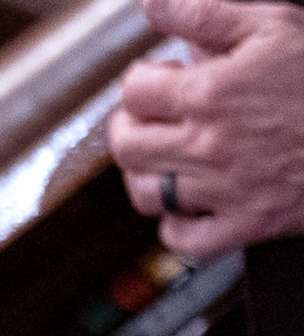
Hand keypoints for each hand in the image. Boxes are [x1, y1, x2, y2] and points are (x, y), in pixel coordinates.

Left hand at [112, 0, 303, 256]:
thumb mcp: (277, 25)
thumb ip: (207, 14)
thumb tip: (155, 6)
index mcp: (211, 92)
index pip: (134, 91)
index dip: (143, 79)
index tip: (161, 77)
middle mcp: (208, 145)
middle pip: (128, 146)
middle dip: (131, 127)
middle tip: (150, 118)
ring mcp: (225, 190)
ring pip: (147, 195)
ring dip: (146, 175)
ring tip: (164, 157)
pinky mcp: (247, 225)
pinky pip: (183, 241)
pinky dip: (175, 228)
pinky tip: (188, 206)